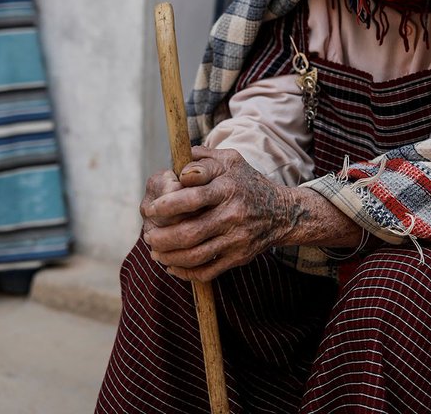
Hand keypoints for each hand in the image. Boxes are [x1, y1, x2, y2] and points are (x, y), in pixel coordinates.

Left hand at [140, 146, 307, 281]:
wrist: (282, 212)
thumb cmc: (246, 182)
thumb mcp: (230, 161)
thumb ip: (202, 158)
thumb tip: (177, 163)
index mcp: (227, 188)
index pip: (193, 198)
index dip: (167, 205)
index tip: (153, 208)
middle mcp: (233, 214)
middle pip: (189, 232)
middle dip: (162, 237)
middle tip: (148, 234)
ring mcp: (236, 238)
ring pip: (195, 255)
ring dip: (169, 256)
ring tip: (154, 251)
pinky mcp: (239, 257)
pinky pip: (208, 271)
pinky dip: (185, 272)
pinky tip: (172, 265)